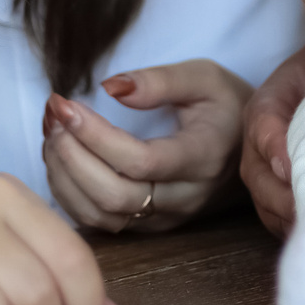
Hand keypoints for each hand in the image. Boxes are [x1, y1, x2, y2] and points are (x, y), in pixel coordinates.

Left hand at [41, 60, 252, 234]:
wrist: (252, 149)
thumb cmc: (224, 106)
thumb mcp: (203, 77)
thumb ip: (159, 80)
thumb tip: (110, 88)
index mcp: (203, 157)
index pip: (141, 161)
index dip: (95, 137)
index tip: (64, 105)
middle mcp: (186, 197)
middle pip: (115, 196)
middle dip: (71, 157)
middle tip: (52, 118)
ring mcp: (167, 218)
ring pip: (103, 215)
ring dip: (65, 178)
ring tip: (51, 134)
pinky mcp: (151, 226)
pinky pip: (102, 222)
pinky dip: (71, 194)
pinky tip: (61, 160)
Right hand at [241, 37, 304, 237]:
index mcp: (266, 106)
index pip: (262, 127)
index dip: (275, 149)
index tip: (291, 169)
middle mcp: (257, 141)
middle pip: (258, 176)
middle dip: (282, 197)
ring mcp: (264, 171)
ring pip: (264, 203)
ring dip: (289, 218)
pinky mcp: (275, 193)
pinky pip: (276, 218)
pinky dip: (294, 228)